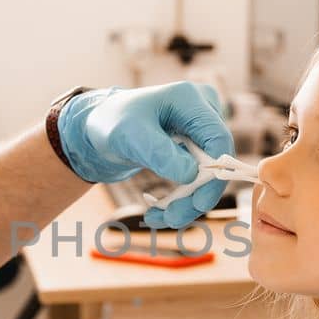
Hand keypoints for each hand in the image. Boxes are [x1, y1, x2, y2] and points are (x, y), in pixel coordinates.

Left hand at [56, 81, 234, 228]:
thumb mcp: (130, 136)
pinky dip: (181, 198)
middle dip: (197, 195)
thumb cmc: (112, 123)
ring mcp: (201, 131)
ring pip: (209, 175)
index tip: (199, 203)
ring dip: (187, 203)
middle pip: (217, 161)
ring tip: (158, 219)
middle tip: (172, 219)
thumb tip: (191, 175)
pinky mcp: (195, 148)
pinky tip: (159, 212)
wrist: (101, 127)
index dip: (215, 172)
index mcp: (190, 98)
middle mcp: (202, 112)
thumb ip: (159, 153)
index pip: (218, 137)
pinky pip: (198, 178)